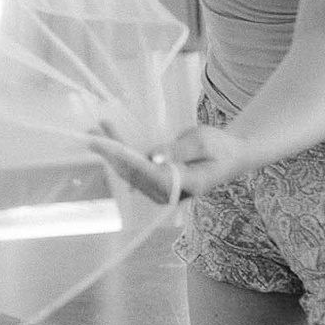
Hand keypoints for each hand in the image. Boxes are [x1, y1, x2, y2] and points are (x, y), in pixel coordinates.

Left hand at [87, 122, 247, 203]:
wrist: (231, 156)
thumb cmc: (221, 146)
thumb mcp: (203, 141)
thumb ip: (178, 150)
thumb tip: (152, 157)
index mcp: (189, 184)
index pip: (152, 175)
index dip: (129, 160)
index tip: (109, 145)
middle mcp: (172, 193)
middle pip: (136, 174)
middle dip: (112, 153)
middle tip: (93, 133)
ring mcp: (163, 191)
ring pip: (130, 172)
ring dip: (111, 152)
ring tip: (94, 131)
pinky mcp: (157, 184)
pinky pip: (135, 170)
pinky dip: (120, 154)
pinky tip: (106, 139)